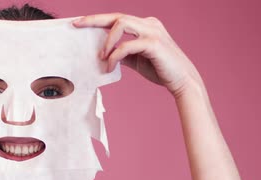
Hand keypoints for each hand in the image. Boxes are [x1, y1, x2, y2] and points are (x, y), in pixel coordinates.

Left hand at [73, 13, 202, 97]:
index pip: (117, 19)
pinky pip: (127, 45)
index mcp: (144, 25)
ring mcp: (152, 31)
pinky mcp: (154, 44)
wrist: (182, 81)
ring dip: (107, 41)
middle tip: (77, 25)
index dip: (97, 19)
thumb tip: (104, 54)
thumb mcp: (136, 60)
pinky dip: (115, 55)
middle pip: (116, 16)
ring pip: (121, 23)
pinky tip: (110, 65)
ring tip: (102, 57)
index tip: (79, 23)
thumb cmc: (160, 70)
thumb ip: (123, 54)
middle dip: (94, 20)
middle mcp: (149, 24)